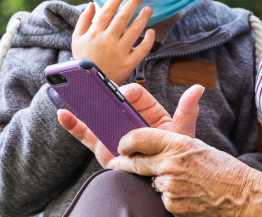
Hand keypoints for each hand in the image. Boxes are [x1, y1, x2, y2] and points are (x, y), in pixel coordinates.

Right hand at [57, 83, 204, 166]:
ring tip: (71, 88)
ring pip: (97, 113)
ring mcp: (114, 131)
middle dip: (100, 89)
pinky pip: (85, 134)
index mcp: (147, 111)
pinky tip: (63, 114)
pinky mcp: (102, 146)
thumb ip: (186, 111)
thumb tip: (198, 88)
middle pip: (112, 100)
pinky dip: (73, 124)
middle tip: (88, 78)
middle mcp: (128, 118)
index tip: (122, 98)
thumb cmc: (173, 155)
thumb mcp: (180, 133)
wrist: (161, 184)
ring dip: (83, 101)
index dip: (127, 93)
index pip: (136, 94)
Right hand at [71, 0, 154, 83]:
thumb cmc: (82, 59)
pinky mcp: (128, 64)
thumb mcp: (77, 39)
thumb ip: (84, 20)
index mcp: (95, 32)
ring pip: (134, 31)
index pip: (108, 9)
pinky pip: (141, 51)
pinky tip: (151, 31)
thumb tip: (94, 3)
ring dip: (142, 18)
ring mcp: (119, 52)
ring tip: (149, 8)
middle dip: (133, 2)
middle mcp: (107, 40)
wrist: (87, 85)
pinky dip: (148, 41)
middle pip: (123, 17)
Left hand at [109, 130, 261, 216]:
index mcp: (177, 143)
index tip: (122, 145)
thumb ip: (170, 145)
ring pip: (150, 182)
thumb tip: (147, 147)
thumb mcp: (195, 146)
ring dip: (155, 181)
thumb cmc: (221, 168)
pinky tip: (185, 193)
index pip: (139, 137)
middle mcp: (171, 163)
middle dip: (124, 163)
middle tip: (118, 162)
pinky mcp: (173, 205)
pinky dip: (167, 196)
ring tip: (179, 181)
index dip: (126, 141)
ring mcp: (170, 186)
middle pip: (135, 162)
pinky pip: (161, 198)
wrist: (243, 195)